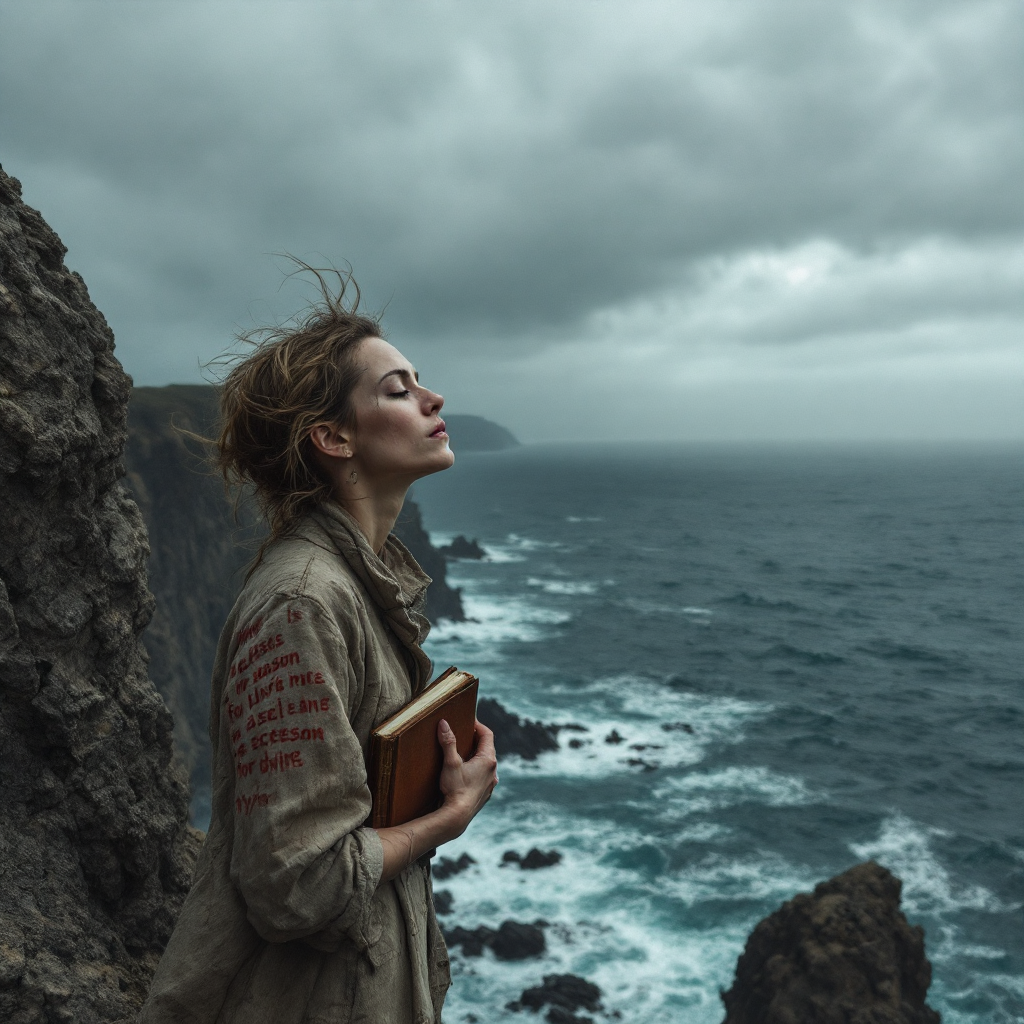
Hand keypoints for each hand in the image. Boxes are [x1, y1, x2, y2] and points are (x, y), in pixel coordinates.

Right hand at [437, 718, 497, 838]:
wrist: (458, 817)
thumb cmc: (455, 789)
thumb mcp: (451, 763)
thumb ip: (448, 742)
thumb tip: (444, 723)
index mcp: (488, 760)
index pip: (487, 734)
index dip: (478, 725)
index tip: (468, 720)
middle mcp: (493, 771)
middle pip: (487, 749)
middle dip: (475, 740)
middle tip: (463, 734)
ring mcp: (490, 784)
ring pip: (486, 764)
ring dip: (476, 757)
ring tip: (463, 754)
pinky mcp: (485, 794)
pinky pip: (484, 777)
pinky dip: (476, 771)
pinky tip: (466, 774)